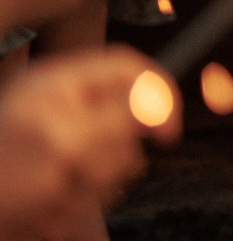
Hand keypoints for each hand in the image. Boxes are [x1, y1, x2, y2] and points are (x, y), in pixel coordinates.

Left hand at [0, 46, 177, 236]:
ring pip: (116, 161)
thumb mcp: (62, 142)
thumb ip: (116, 118)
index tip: (166, 136)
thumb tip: (160, 103)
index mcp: (58, 85)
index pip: (127, 68)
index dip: (157, 94)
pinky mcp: (59, 179)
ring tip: (52, 202)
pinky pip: (96, 190)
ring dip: (92, 190)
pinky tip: (46, 215)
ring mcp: (61, 146)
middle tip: (76, 176)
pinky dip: (76, 209)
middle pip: (128, 121)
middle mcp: (63, 111)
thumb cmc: (1, 181)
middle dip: (110, 160)